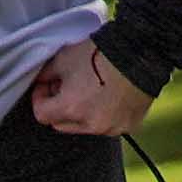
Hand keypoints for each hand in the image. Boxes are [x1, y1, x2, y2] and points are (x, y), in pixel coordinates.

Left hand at [27, 40, 152, 137]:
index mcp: (71, 109)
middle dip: (59, 108)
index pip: (41, 115)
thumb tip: (40, 83)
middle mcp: (91, 125)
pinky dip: (103, 115)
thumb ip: (44, 76)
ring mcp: (112, 128)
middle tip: (67, 87)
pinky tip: (108, 96)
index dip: (39, 98)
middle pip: (61, 124)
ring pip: (84, 127)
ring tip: (89, 89)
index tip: (46, 86)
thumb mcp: (63, 59)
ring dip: (81, 113)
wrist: (142, 53)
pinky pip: (108, 125)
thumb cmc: (100, 54)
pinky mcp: (129, 126)